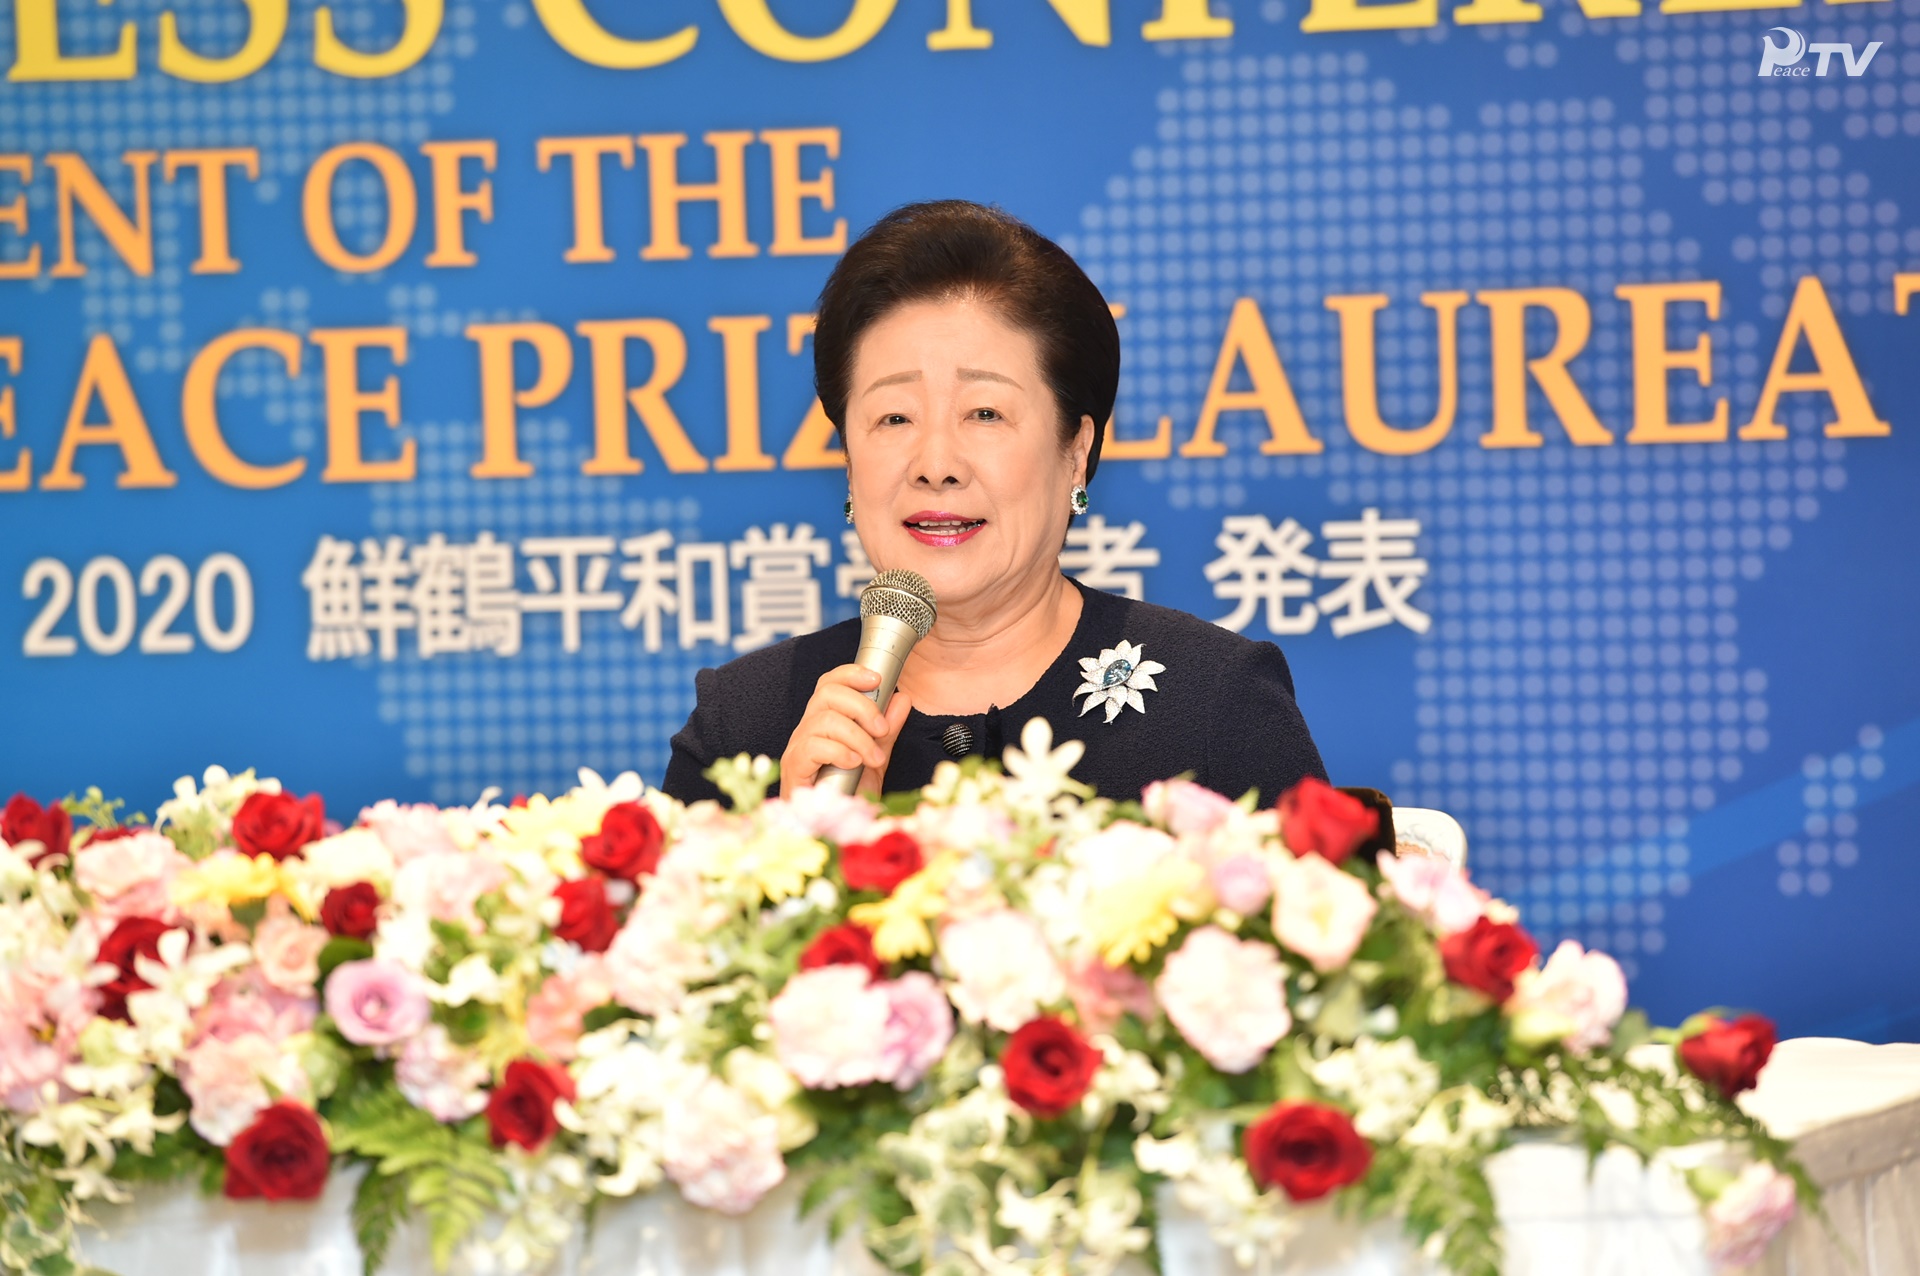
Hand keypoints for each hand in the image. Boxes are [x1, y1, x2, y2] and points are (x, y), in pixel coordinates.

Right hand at [780, 665, 912, 798]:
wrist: (834, 830)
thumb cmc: (849, 793)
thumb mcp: (875, 756)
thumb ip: (886, 729)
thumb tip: (901, 699)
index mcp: (825, 721)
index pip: (830, 684)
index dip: (851, 674)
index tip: (877, 679)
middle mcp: (808, 729)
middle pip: (827, 694)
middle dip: (861, 706)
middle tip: (881, 729)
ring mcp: (798, 747)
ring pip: (825, 720)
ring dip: (857, 737)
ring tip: (873, 758)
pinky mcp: (794, 767)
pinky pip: (814, 746)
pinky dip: (840, 752)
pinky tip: (854, 764)